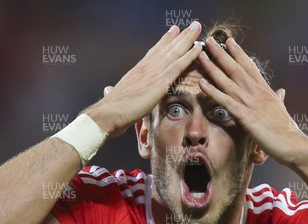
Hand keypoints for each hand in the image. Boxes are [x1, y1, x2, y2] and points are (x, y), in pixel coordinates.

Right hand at [86, 22, 202, 136]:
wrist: (108, 114)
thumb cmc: (110, 110)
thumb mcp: (114, 96)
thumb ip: (115, 91)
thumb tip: (108, 90)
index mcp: (136, 71)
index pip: (153, 52)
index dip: (165, 41)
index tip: (173, 31)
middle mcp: (146, 67)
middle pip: (166, 47)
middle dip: (180, 35)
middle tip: (192, 25)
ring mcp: (153, 72)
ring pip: (174, 52)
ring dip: (188, 39)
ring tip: (197, 27)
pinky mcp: (160, 82)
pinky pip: (178, 65)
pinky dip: (189, 55)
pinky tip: (198, 48)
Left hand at [197, 36, 307, 166]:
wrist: (293, 145)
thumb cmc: (287, 131)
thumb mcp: (282, 110)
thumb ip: (279, 98)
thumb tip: (281, 91)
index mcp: (265, 90)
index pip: (250, 67)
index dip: (239, 53)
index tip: (229, 41)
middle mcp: (257, 92)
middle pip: (236, 68)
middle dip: (221, 54)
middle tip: (209, 40)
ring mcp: (251, 103)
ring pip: (228, 81)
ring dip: (213, 68)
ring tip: (201, 56)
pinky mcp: (246, 116)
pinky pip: (226, 101)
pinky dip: (213, 91)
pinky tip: (202, 83)